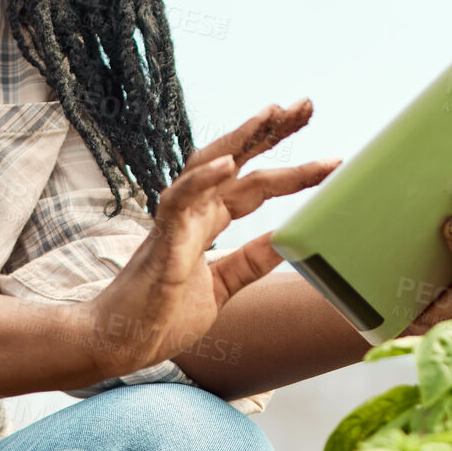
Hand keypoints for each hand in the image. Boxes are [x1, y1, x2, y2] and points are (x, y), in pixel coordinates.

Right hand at [78, 98, 338, 379]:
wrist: (120, 345)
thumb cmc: (162, 315)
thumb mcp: (223, 286)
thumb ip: (251, 261)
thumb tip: (288, 240)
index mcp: (208, 222)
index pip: (254, 182)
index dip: (290, 166)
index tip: (331, 158)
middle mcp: (193, 213)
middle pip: (235, 158)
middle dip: (270, 130)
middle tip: (307, 104)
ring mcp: (175, 223)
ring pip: (207, 165)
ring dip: (239, 138)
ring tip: (271, 114)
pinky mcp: (161, 242)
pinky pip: (179, 201)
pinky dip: (201, 179)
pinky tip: (227, 164)